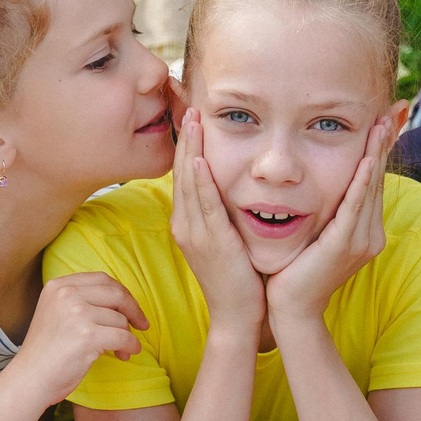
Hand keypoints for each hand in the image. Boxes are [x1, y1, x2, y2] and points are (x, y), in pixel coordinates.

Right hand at [4, 271, 147, 405]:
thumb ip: (81, 301)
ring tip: (121, 350)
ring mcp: (77, 314)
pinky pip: (123, 337)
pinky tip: (126, 353)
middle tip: (142, 324)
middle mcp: (67, 295)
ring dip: (127, 336)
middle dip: (134, 310)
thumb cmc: (46, 352)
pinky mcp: (87, 336)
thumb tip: (124, 301)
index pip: (101, 279)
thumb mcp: (57, 313)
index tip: (131, 306)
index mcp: (58, 286)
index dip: (121, 292)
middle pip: (116, 293)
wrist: (30, 379)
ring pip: (120, 319)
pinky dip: (131, 346)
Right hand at [170, 109, 265, 333]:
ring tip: (193, 120)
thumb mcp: (224, 240)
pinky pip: (205, 205)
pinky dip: (201, 181)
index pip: (184, 175)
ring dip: (192, 148)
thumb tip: (230, 189)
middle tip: (188, 105)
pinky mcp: (211, 242)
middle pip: (182, 172)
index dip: (186, 145)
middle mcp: (184, 225)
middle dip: (186, 138)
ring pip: (190, 182)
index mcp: (186, 223)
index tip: (192, 119)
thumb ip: (222, 215)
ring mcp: (195, 234)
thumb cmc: (237, 278)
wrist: (238, 316)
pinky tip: (201, 159)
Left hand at [263, 112, 395, 325]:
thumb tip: (320, 185)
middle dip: (383, 145)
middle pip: (377, 180)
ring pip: (370, 188)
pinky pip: (355, 207)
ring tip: (382, 125)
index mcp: (364, 230)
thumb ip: (324, 212)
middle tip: (391, 112)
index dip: (379, 151)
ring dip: (377, 154)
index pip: (372, 182)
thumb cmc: (296, 271)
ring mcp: (361, 240)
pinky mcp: (344, 245)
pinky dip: (362, 181)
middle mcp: (370, 234)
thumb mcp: (316, 234)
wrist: (291, 309)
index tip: (382, 122)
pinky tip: (367, 160)